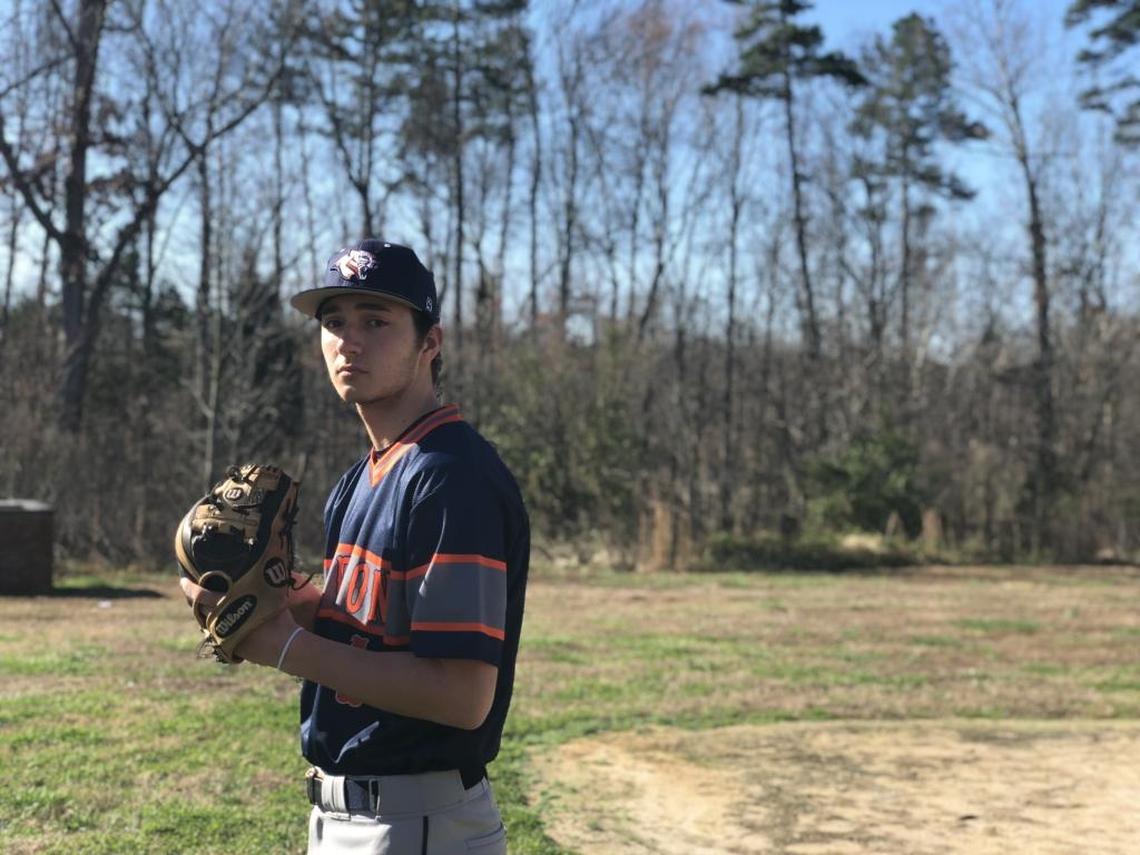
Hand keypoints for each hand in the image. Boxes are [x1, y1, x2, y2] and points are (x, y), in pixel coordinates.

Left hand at [179, 577, 299, 667]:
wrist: (284, 646)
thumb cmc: (279, 619)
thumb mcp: (269, 596)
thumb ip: (256, 586)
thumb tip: (257, 571)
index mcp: (229, 605)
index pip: (200, 595)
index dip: (190, 587)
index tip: (183, 581)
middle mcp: (221, 621)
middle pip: (198, 609)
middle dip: (193, 601)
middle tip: (191, 592)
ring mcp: (223, 636)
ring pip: (204, 623)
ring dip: (203, 614)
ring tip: (205, 606)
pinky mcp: (228, 647)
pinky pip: (214, 635)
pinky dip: (213, 627)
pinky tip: (217, 623)